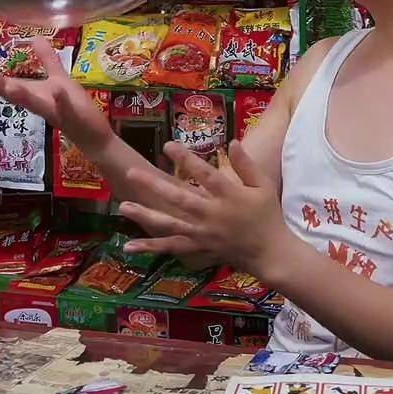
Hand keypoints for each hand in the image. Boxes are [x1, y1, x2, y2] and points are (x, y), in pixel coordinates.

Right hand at [0, 37, 111, 159]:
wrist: (93, 136)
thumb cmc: (75, 108)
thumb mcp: (59, 80)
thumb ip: (47, 60)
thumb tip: (34, 38)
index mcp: (35, 94)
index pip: (6, 84)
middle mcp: (40, 103)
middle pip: (14, 93)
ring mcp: (56, 110)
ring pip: (34, 103)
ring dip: (21, 94)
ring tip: (6, 85)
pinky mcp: (73, 115)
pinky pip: (65, 107)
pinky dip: (61, 99)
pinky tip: (57, 91)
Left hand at [119, 140, 287, 279]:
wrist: (269, 252)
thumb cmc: (266, 215)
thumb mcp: (263, 186)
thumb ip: (246, 164)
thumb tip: (232, 141)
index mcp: (228, 196)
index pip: (203, 173)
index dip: (185, 158)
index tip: (167, 145)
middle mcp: (211, 214)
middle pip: (179, 198)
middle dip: (154, 186)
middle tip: (131, 172)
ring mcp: (202, 233)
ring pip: (170, 224)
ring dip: (145, 216)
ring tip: (123, 206)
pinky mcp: (197, 248)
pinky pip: (171, 247)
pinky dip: (150, 248)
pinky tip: (129, 246)